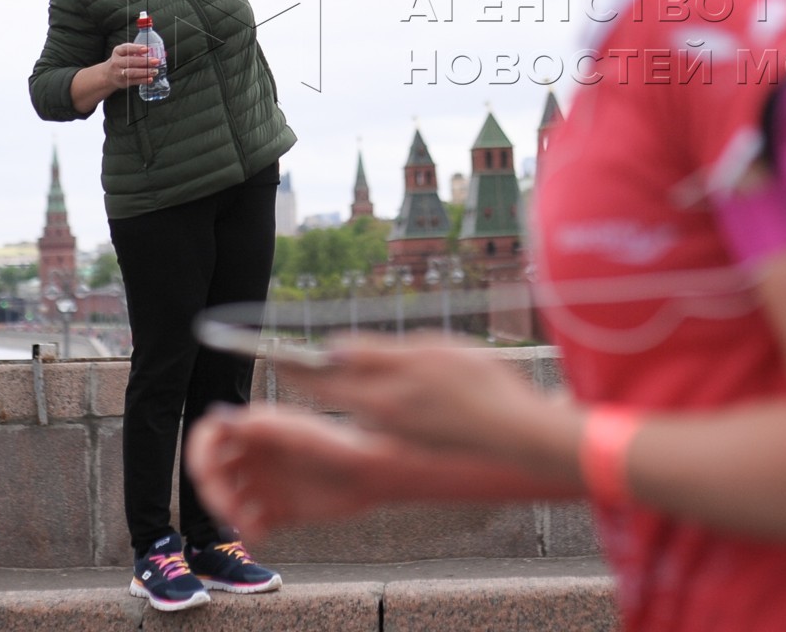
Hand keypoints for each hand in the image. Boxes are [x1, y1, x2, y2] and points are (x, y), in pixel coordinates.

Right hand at [105, 40, 158, 89]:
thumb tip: (153, 52)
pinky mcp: (123, 82)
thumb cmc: (121, 61)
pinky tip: (150, 79)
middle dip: (144, 61)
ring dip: (144, 72)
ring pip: (131, 72)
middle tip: (156, 61)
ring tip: (155, 71)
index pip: (126, 48)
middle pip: (130, 61)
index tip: (147, 49)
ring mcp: (119, 73)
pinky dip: (143, 80)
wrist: (108, 74)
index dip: (137, 48)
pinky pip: (134, 81)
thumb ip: (137, 51)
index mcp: (118, 51)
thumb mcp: (125, 53)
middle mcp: (117, 62)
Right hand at [186, 405, 385, 538]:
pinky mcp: (277, 509)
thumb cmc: (342, 447)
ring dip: (229, 515)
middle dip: (214, 494)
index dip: (200, 454)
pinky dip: (248, 531)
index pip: (210, 436)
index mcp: (257, 429)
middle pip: (213, 472)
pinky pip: (249, 523)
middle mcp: (256, 454)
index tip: (205, 475)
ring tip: (254, 526)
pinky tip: (262, 535)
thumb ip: (260, 428)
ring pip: (227, 500)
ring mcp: (265, 483)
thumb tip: (216, 416)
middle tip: (232, 514)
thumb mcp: (300, 436)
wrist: (373, 477)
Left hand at [298, 334, 560, 460]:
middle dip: (310, 376)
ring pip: (360, 401)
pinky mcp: (416, 436)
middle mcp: (382, 418)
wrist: (515, 432)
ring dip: (342, 384)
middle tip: (287, 360)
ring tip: (329, 365)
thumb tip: (333, 349)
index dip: (293, 365)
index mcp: (380, 396)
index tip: (270, 352)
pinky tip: (380, 384)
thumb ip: (376, 353)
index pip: (321, 380)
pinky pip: (382, 412)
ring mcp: (399, 429)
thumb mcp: (427, 353)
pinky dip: (371, 396)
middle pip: (335, 393)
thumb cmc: (477, 385)